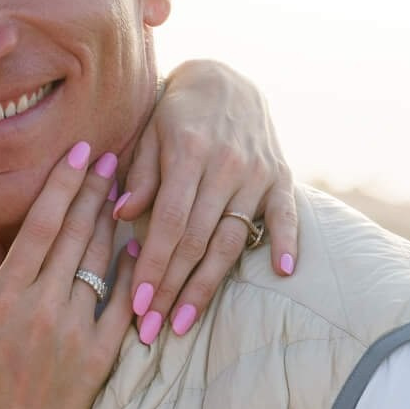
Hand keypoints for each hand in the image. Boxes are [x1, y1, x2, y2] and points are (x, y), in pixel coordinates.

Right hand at [0, 143, 133, 408]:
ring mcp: (73, 332)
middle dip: (95, 190)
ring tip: (126, 191)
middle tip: (113, 156)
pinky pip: (124, 304)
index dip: (64, 183)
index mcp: (4, 297)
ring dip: (115, 223)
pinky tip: (140, 248)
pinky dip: (133, 274)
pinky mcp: (99, 358)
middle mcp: (40, 307)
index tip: (80, 151)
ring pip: (102, 262)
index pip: (41, 224)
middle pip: (76, 234)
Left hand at [117, 61, 297, 343]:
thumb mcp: (148, 133)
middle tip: (151, 329)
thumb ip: (140, 174)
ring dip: (208, 285)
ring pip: (231, 240)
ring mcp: (257, 173)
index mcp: (190, 153)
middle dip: (171, 289)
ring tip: (185, 321)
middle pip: (197, 241)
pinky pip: (285, 214)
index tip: (136, 303)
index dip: (152, 265)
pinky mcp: (280, 177)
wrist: (223, 79)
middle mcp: (227, 165)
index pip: (169, 222)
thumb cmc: (174, 113)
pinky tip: (282, 272)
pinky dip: (286, 241)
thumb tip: (123, 214)